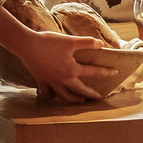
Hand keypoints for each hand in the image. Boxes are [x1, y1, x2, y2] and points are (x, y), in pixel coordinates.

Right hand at [0, 7, 114, 102]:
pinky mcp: (41, 81)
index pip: (93, 72)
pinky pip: (48, 93)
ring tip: (80, 100)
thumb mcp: (70, 41)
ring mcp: (51, 82)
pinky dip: (51, 97)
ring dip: (73, 100)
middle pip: (80, 91)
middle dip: (90, 95)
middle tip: (98, 97)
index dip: (106, 71)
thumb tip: (100, 44)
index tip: (115, 72)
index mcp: (72, 70)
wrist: (27, 45)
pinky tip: (54, 97)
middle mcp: (63, 79)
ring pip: (64, 96)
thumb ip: (87, 43)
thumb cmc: (49, 42)